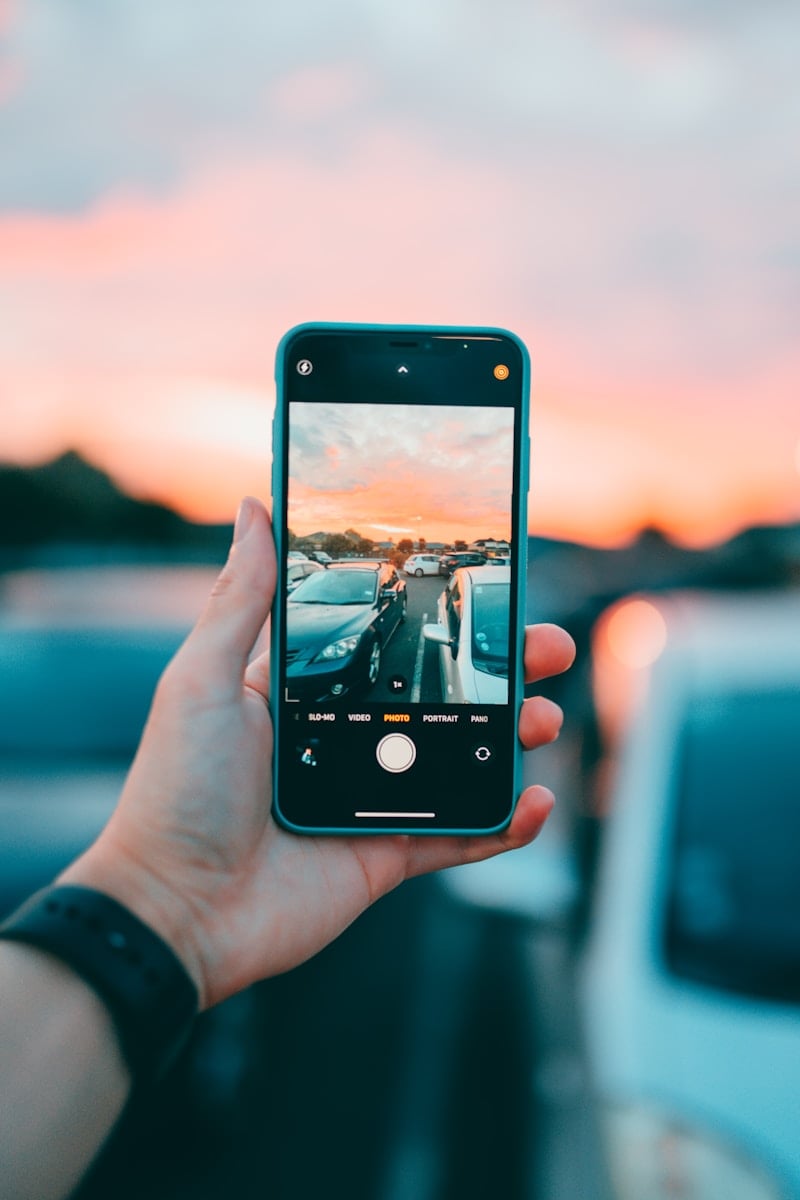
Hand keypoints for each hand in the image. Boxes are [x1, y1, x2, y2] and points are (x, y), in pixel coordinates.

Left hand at [63, 498, 574, 1009]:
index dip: (441, 618)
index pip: (390, 643)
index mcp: (307, 693)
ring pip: (462, 760)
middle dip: (501, 670)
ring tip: (542, 719)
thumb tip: (253, 509)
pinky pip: (460, 837)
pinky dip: (504, 825)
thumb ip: (242, 598)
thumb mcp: (203, 678)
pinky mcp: (386, 855)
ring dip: (513, 738)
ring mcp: (371, 798)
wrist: (174, 909)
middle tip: (546, 648)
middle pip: (443, 697)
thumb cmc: (175, 789)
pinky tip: (535, 801)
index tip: (490, 589)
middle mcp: (346, 740)